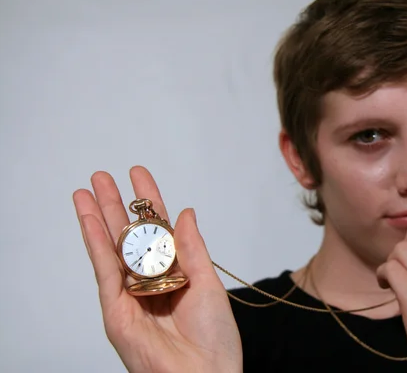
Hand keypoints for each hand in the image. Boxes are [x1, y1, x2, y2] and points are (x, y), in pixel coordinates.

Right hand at [73, 166, 241, 372]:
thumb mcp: (207, 283)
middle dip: (115, 206)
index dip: (148, 203)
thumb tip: (184, 211)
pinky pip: (104, 271)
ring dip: (98, 218)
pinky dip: (95, 243)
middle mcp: (150, 282)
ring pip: (111, 249)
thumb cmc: (214, 337)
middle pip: (128, 237)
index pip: (157, 231)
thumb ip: (191, 248)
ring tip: (87, 188)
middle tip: (102, 176)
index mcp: (174, 274)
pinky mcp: (116, 310)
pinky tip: (89, 219)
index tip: (138, 175)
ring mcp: (130, 295)